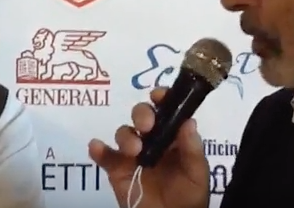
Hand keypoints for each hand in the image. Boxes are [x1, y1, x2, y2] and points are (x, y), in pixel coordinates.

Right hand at [89, 88, 209, 207]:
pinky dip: (98, 150)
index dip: (161, 98)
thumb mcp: (197, 173)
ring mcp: (132, 154)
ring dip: (126, 136)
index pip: (166, 109)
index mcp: (173, 136)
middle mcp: (152, 139)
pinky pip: (104, 156)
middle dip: (142, 114)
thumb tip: (188, 121)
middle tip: (147, 126)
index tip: (158, 95)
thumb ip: (192, 149)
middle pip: (141, 116)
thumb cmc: (188, 197)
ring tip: (134, 151)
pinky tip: (96, 147)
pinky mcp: (117, 170)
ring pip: (123, 133)